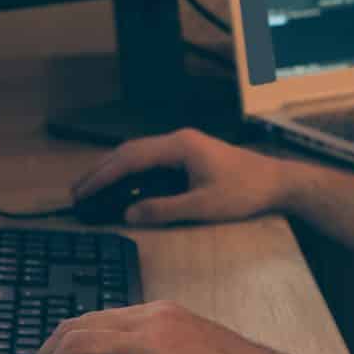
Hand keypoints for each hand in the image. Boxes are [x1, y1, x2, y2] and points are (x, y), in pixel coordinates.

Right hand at [70, 128, 294, 226]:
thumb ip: (163, 209)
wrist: (276, 182)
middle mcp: (178, 140)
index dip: (103, 175)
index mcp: (179, 146)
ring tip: (92, 188)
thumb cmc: (245, 191)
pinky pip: (150, 159)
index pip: (130, 159)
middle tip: (77, 191)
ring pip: (138, 154)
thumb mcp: (203, 206)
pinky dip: (130, 171)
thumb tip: (129, 213)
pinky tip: (122, 185)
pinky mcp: (188, 154)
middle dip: (101, 171)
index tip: (83, 190)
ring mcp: (183, 145)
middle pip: (129, 152)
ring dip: (114, 169)